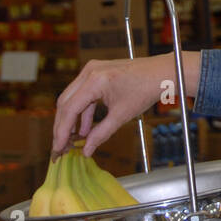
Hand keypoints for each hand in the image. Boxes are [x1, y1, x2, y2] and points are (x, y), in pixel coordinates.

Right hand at [53, 52, 200, 157]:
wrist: (163, 72)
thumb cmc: (146, 90)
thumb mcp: (122, 115)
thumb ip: (101, 133)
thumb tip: (86, 150)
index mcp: (95, 80)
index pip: (69, 109)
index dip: (61, 131)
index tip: (57, 148)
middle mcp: (89, 72)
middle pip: (65, 103)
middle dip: (62, 126)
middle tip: (62, 146)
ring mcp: (92, 70)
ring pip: (72, 99)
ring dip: (72, 120)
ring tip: (73, 141)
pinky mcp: (97, 73)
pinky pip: (83, 94)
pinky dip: (83, 112)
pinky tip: (85, 129)